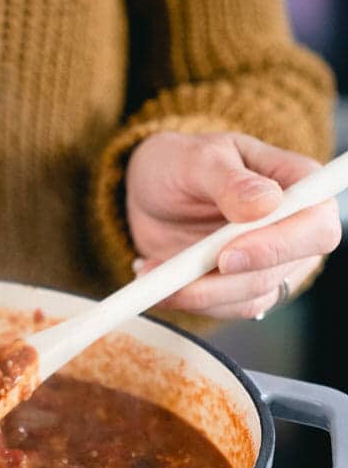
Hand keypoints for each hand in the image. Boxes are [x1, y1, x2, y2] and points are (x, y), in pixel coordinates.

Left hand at [125, 131, 342, 318]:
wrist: (153, 193)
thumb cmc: (183, 164)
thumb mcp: (199, 159)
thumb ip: (231, 181)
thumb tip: (265, 203)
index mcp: (301, 184)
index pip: (316, 226)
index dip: (278, 246)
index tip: (228, 254)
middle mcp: (297, 229)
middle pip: (283, 269)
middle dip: (229, 278)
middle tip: (180, 273)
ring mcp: (274, 264)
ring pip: (252, 295)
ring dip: (199, 292)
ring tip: (151, 272)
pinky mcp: (245, 289)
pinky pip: (227, 308)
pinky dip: (190, 300)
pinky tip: (160, 283)